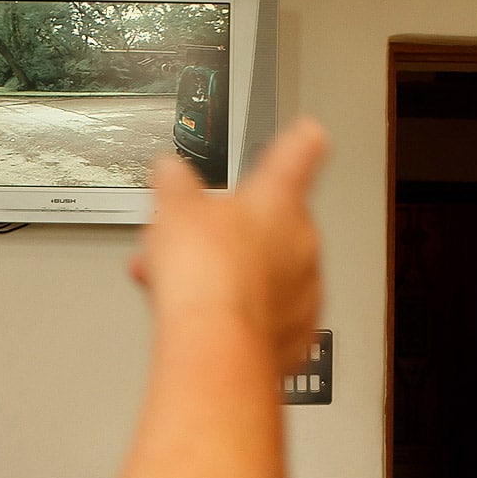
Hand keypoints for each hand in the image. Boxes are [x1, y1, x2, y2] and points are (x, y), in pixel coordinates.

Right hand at [129, 117, 326, 374]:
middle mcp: (302, 242)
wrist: (216, 343)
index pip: (299, 155)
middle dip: (232, 234)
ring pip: (265, 275)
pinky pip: (267, 318)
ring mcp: (303, 290)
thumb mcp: (173, 210)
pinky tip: (206, 319)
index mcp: (279, 199)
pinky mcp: (295, 336)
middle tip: (193, 243)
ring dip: (229, 277)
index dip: (300, 142)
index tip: (307, 134)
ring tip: (182, 287)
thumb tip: (170, 170)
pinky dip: (240, 318)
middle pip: (272, 226)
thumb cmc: (205, 274)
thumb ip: (174, 184)